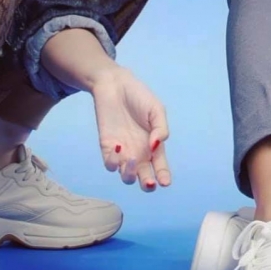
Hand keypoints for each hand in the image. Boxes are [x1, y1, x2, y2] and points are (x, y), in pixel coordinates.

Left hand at [91, 66, 170, 191]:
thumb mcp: (156, 109)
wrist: (114, 84)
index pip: (160, 168)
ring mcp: (122, 153)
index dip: (163, 177)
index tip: (164, 181)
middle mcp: (139, 154)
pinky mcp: (106, 148)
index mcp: (153, 147)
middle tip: (148, 180)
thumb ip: (161, 127)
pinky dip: (113, 162)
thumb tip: (157, 145)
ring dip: (130, 173)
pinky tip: (118, 146)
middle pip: (143, 179)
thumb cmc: (139, 96)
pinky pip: (110, 165)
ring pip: (126, 177)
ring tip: (132, 158)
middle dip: (147, 185)